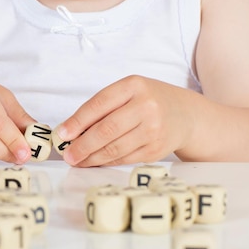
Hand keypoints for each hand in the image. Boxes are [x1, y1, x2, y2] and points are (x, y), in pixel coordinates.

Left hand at [54, 75, 194, 166]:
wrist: (186, 115)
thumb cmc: (148, 101)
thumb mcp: (128, 93)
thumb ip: (102, 107)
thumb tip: (69, 130)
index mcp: (134, 86)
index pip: (99, 104)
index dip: (77, 121)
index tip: (62, 133)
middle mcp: (146, 106)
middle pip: (106, 130)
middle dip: (82, 145)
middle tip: (67, 154)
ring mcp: (153, 129)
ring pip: (114, 148)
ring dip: (91, 157)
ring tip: (76, 160)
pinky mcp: (156, 150)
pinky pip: (124, 158)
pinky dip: (105, 162)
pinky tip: (93, 162)